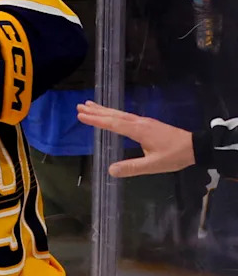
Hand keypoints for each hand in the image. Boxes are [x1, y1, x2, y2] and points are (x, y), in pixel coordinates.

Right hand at [76, 101, 194, 176]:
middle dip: (97, 111)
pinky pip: (125, 116)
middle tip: (80, 106)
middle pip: (114, 115)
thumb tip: (110, 170)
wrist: (196, 146)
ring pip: (120, 113)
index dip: (97, 120)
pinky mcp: (147, 124)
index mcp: (138, 131)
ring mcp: (143, 121)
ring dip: (104, 110)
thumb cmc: (174, 155)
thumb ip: (132, 167)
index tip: (81, 115)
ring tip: (90, 105)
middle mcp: (139, 122)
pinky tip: (111, 114)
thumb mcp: (153, 165)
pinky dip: (114, 113)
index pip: (113, 124)